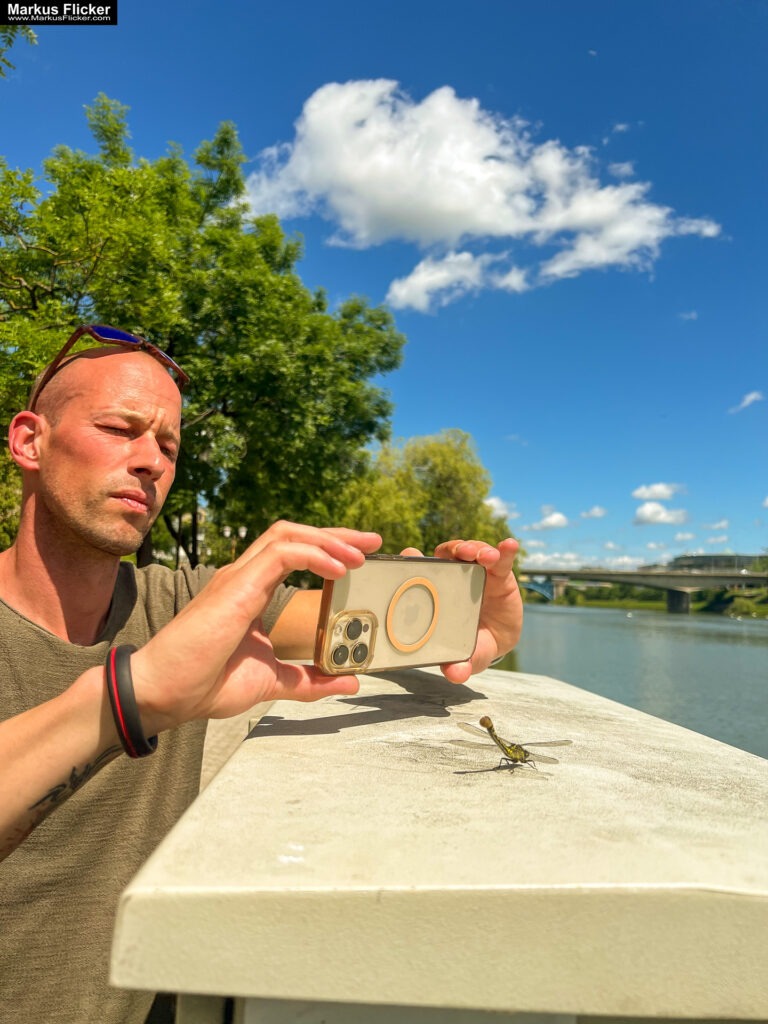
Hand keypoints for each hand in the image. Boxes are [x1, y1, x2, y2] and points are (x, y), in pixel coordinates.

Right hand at [131, 522, 381, 731]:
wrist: (166, 693)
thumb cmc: (205, 683)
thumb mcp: (272, 681)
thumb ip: (309, 680)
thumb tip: (348, 680)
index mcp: (250, 592)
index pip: (293, 553)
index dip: (327, 549)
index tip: (360, 555)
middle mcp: (244, 576)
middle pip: (294, 534)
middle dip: (336, 535)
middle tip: (371, 542)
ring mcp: (238, 577)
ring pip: (287, 534)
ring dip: (328, 540)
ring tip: (360, 555)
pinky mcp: (236, 586)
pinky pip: (281, 553)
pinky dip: (313, 554)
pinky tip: (337, 570)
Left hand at [401, 538, 521, 683]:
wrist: (497, 641)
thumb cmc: (471, 643)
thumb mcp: (467, 655)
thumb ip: (460, 665)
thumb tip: (455, 674)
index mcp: (436, 592)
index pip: (421, 571)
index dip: (413, 559)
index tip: (410, 554)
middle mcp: (454, 577)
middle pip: (447, 555)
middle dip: (452, 550)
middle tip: (460, 553)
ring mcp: (477, 572)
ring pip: (473, 552)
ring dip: (477, 548)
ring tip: (486, 555)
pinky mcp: (499, 573)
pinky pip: (502, 558)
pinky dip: (505, 550)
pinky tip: (510, 545)